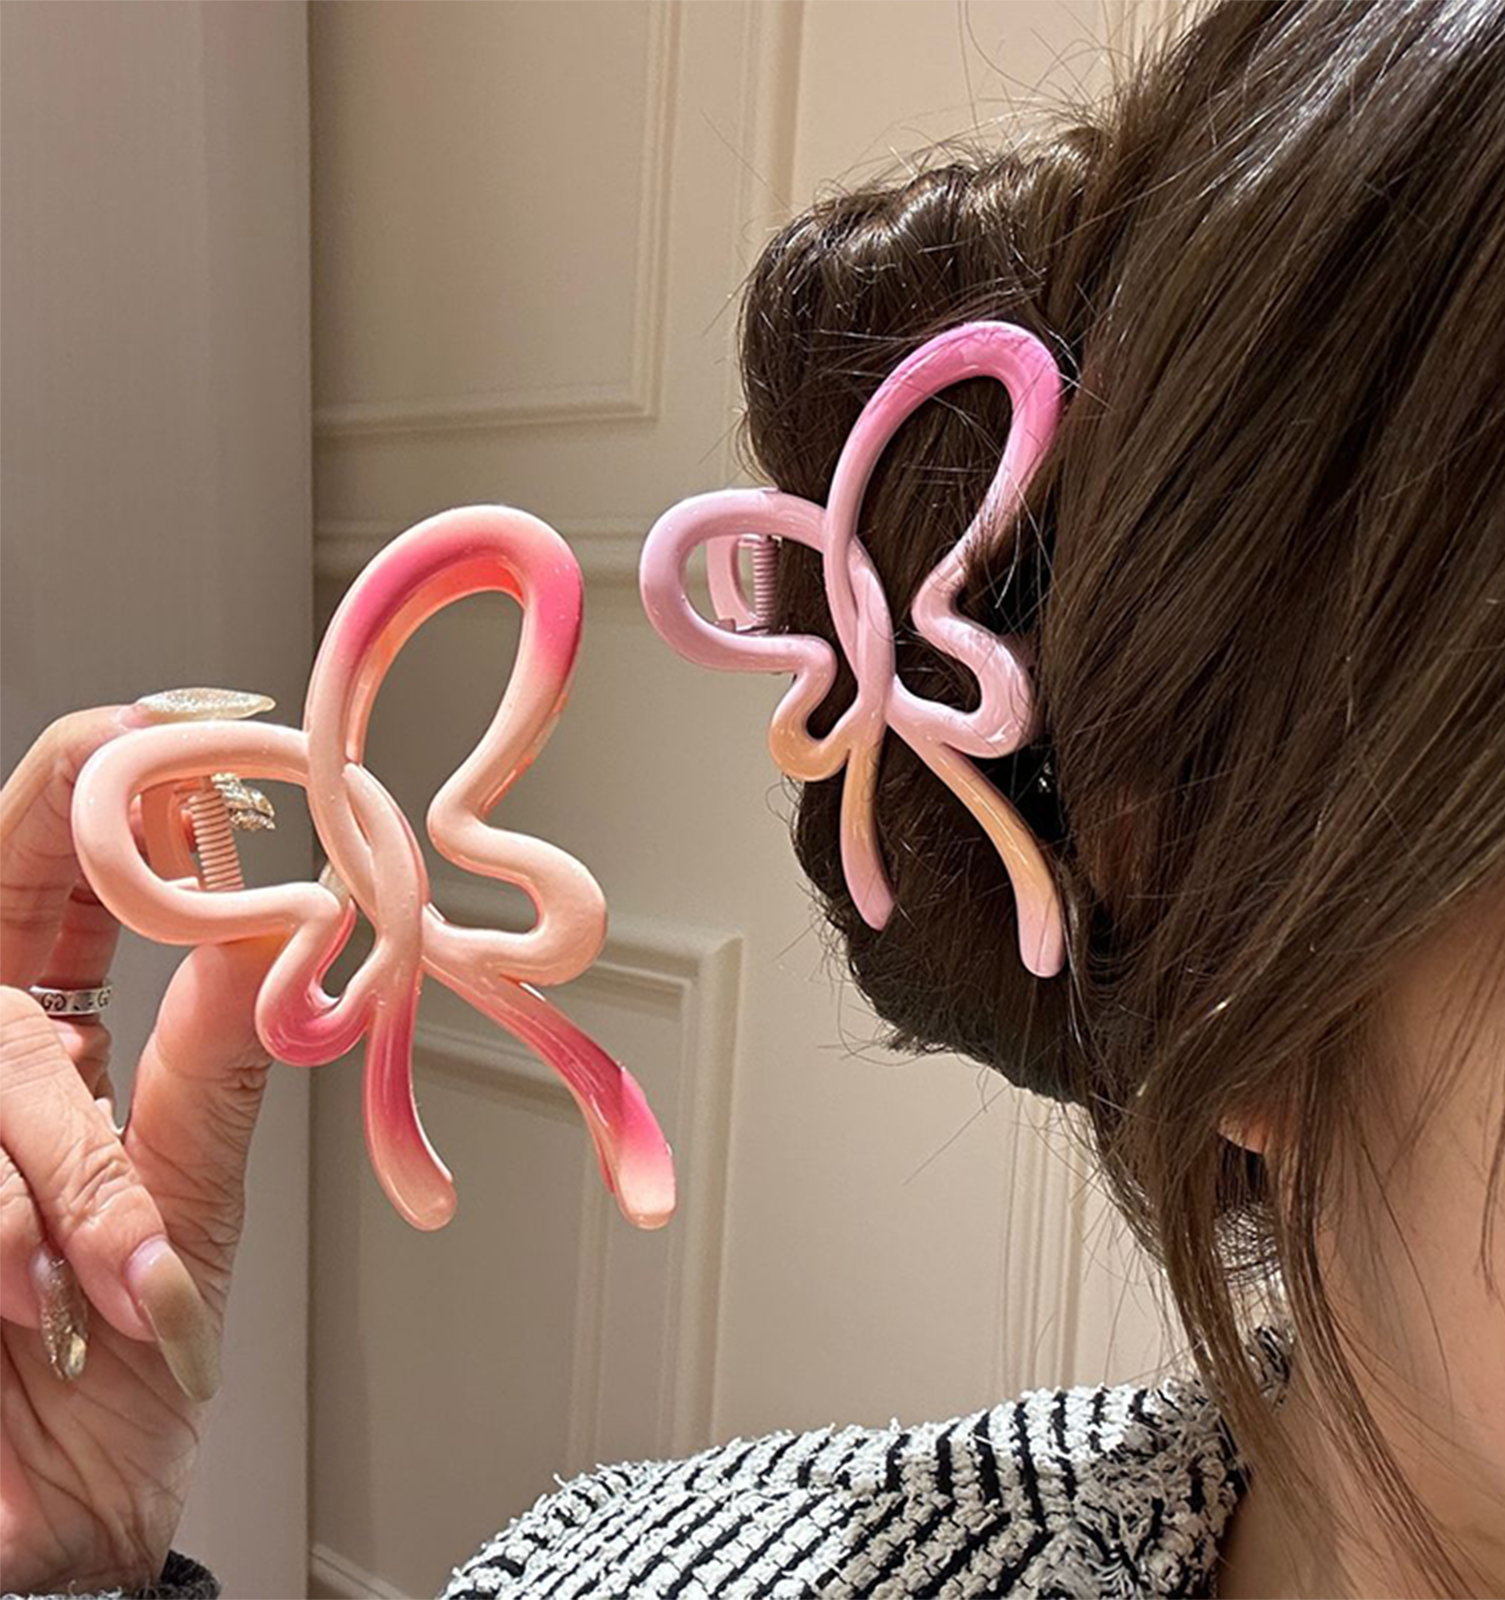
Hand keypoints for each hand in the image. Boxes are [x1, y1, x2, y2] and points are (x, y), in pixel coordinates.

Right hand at [0, 707, 279, 1593]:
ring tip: (108, 1291)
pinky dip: (15, 1229)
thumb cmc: (130, 1378)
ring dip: (54, 1188)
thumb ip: (213, 1066)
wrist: (66, 1537)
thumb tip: (283, 917)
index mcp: (57, 1043)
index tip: (198, 723)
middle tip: (132, 979)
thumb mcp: (190, 1210)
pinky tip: (44, 1307)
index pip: (60, 870)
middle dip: (68, 960)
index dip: (112, 780)